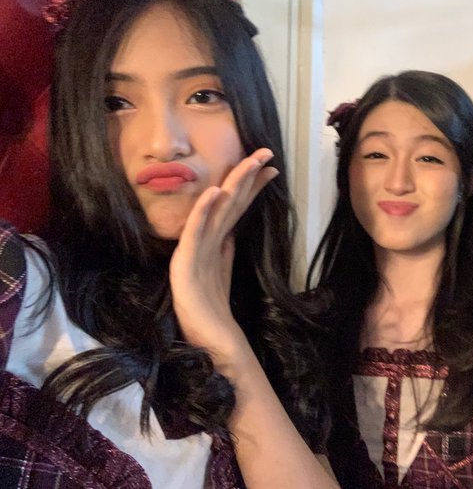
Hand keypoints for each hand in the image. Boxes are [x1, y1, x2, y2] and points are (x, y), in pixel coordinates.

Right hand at [169, 148, 278, 351]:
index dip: (252, 186)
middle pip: (229, 200)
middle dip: (247, 174)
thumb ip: (225, 246)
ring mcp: (195, 247)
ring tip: (249, 162)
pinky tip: (215, 192)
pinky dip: (205, 210)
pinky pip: (197, 232)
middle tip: (266, 152)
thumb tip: (233, 227)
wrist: (208, 335)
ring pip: (216, 209)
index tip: (271, 168)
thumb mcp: (222, 267)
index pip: (237, 206)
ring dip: (233, 183)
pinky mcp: (186, 262)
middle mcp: (206, 237)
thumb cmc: (212, 304)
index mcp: (217, 239)